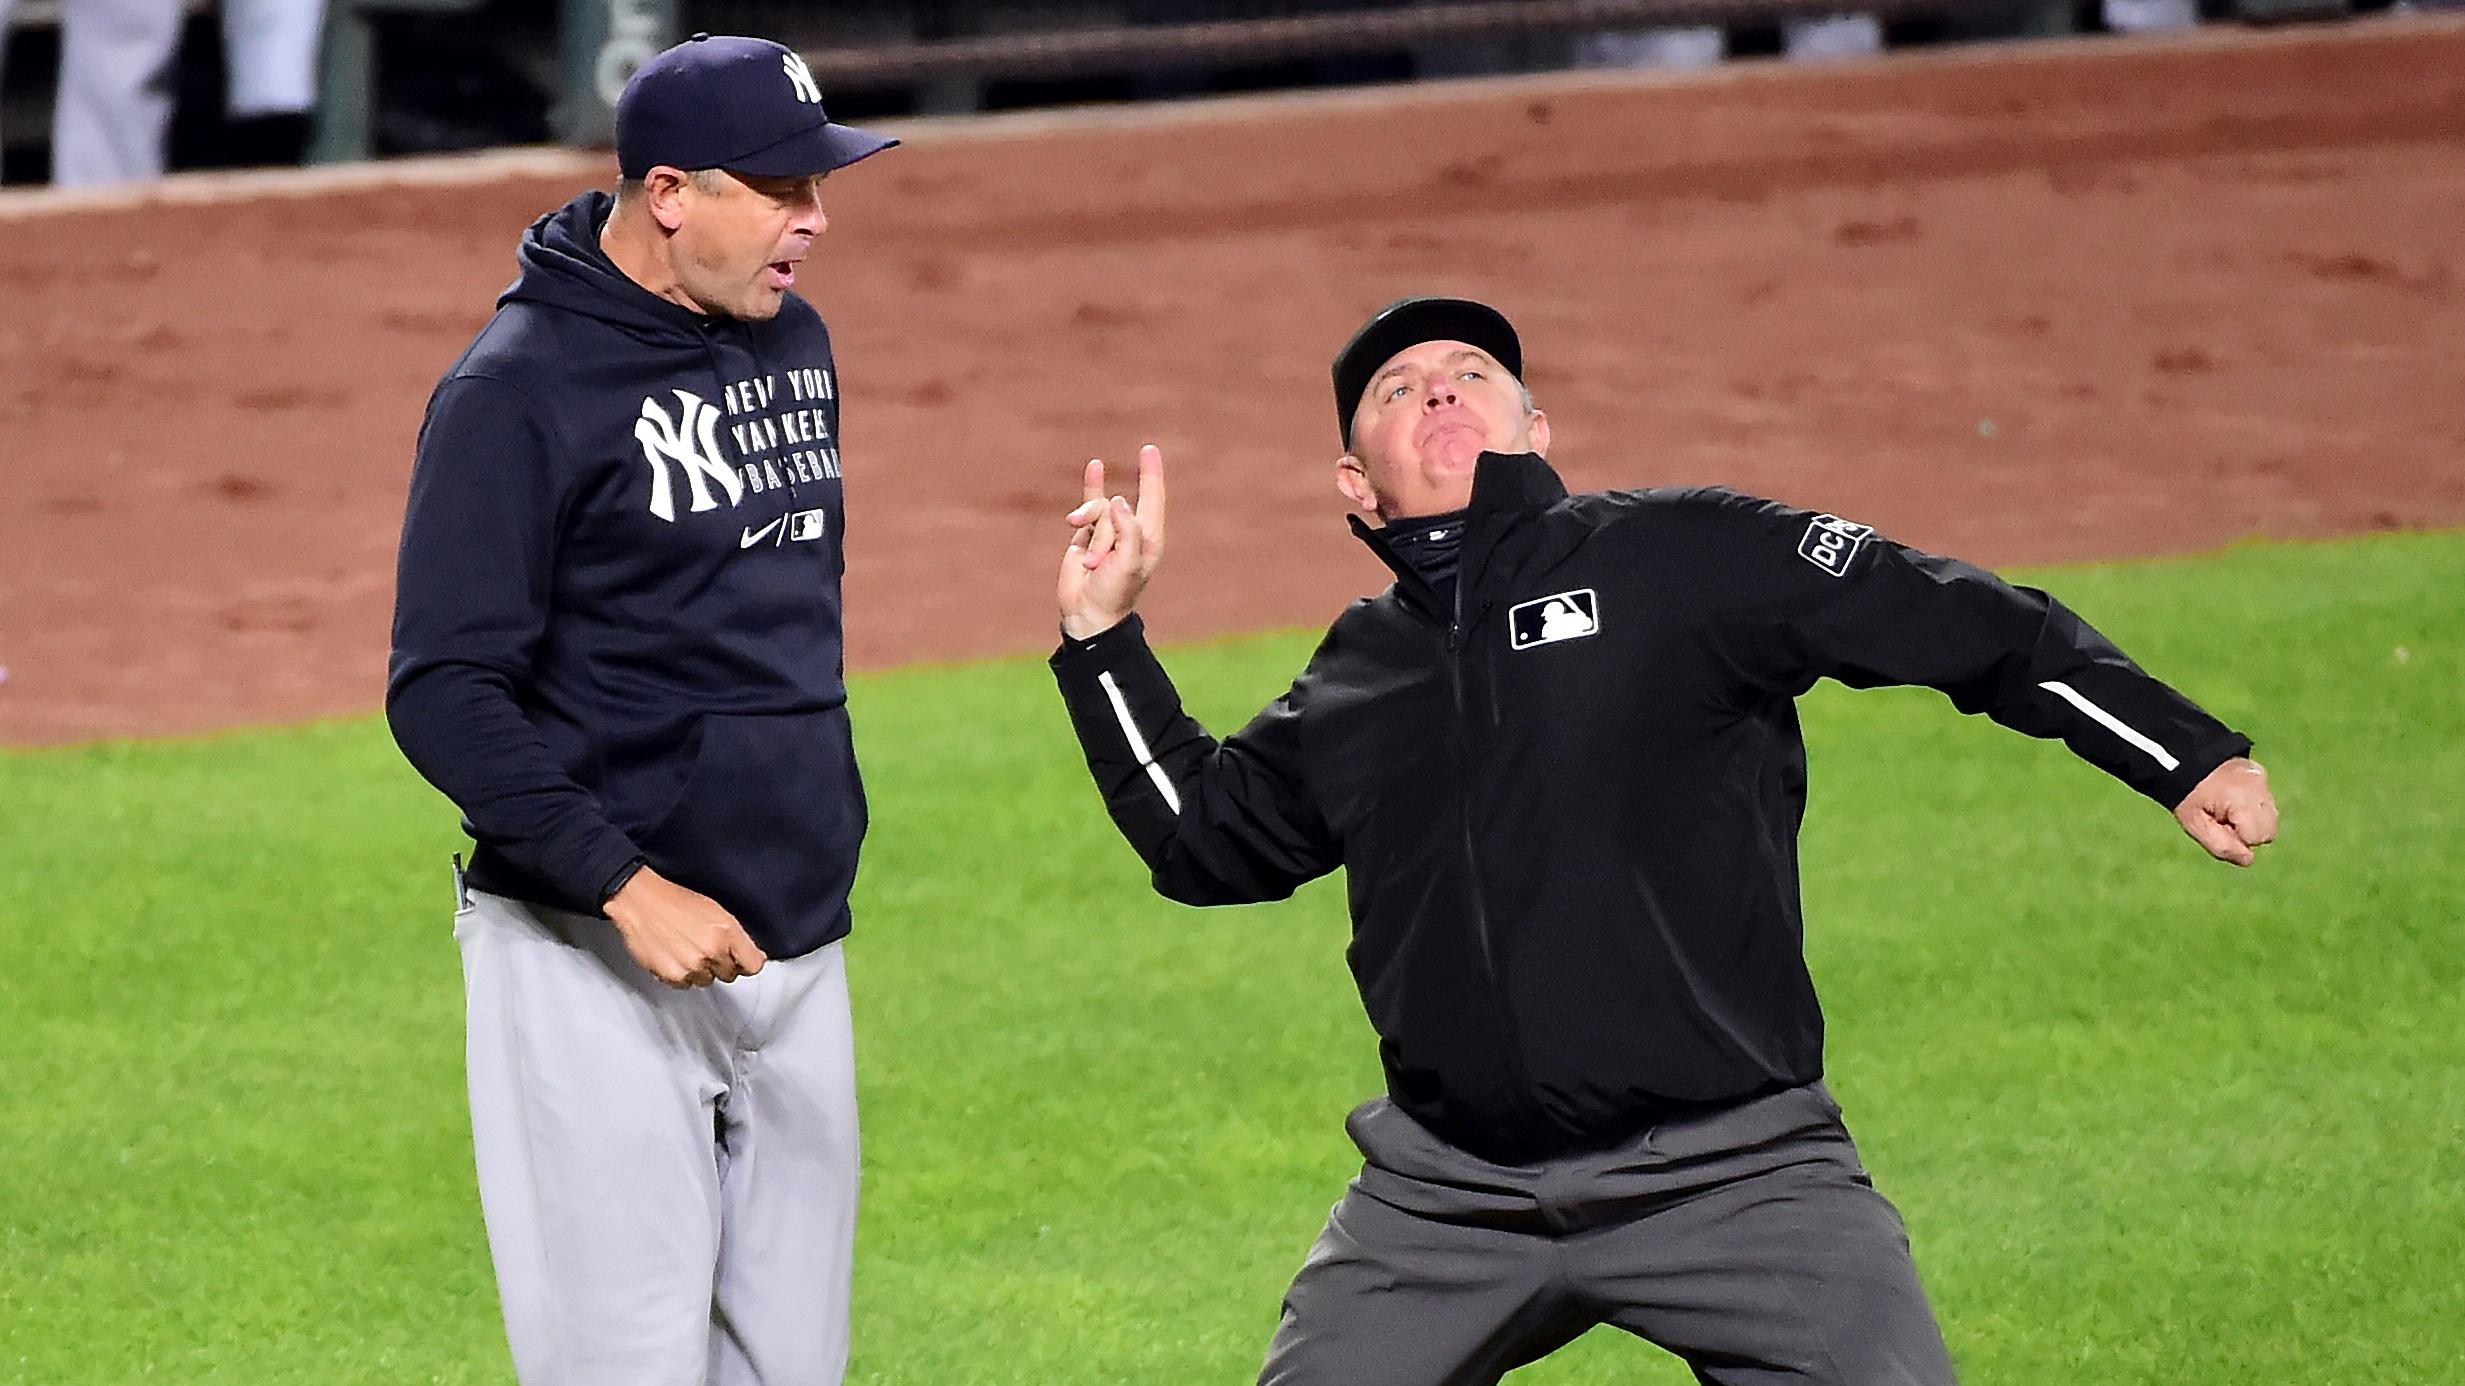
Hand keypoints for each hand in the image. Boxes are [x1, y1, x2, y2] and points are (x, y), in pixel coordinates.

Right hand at [604, 866, 767, 986]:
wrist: (640, 901)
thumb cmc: (674, 901)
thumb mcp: (715, 910)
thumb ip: (737, 936)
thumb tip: (755, 955)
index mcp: (726, 931)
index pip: (753, 965)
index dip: (748, 962)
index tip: (743, 960)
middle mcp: (711, 950)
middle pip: (730, 975)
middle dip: (722, 964)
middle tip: (708, 949)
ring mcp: (691, 965)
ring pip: (707, 981)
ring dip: (701, 970)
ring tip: (688, 950)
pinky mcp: (672, 975)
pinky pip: (686, 985)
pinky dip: (682, 975)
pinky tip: (675, 956)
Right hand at [1058, 444, 1166, 640]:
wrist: (1087, 613)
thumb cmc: (1114, 592)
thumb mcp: (1128, 563)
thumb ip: (1127, 530)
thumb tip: (1118, 501)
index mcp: (1148, 538)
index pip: (1152, 498)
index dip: (1151, 474)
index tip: (1149, 449)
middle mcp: (1131, 531)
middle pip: (1117, 507)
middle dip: (1103, 532)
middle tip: (1098, 564)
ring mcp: (1108, 531)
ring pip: (1097, 510)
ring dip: (1090, 534)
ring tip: (1088, 562)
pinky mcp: (1087, 534)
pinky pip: (1087, 509)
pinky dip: (1087, 496)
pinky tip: (1095, 466)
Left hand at [2173, 757, 2278, 866]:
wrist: (2184, 761)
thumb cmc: (2188, 796)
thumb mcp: (2194, 824)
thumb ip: (2221, 846)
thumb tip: (2249, 859)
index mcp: (2242, 798)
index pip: (2257, 837)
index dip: (2237, 838)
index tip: (2218, 825)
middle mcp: (2259, 787)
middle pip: (2270, 831)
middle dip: (2248, 832)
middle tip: (2223, 818)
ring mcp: (2263, 780)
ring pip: (2271, 819)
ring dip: (2251, 821)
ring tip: (2227, 808)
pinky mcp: (2262, 775)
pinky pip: (2266, 803)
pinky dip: (2252, 807)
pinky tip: (2232, 798)